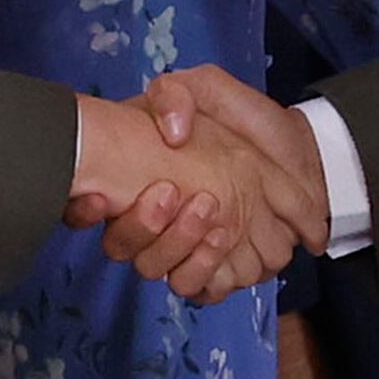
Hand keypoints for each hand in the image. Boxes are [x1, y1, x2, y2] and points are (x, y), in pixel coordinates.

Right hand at [64, 92, 301, 302]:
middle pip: (122, 246)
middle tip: (170, 194)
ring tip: (209, 218)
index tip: (98, 196)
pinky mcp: (214, 269)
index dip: (82, 209)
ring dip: (175, 248)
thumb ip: (175, 97)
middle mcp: (151, 220)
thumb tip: (170, 133)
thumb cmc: (244, 121)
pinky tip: (223, 241)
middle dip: (141, 226)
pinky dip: (206, 271)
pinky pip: (196, 288)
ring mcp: (182, 248)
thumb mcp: (206, 90)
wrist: (295, 152)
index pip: (86, 207)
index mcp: (134, 180)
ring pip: (155, 270)